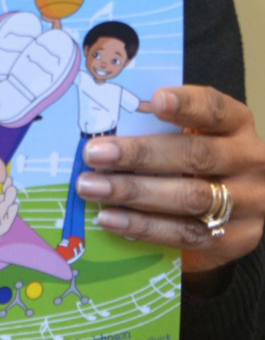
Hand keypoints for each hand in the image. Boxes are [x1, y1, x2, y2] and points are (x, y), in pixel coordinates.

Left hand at [76, 85, 264, 288]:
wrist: (229, 211)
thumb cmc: (194, 158)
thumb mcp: (189, 134)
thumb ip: (157, 127)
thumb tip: (103, 130)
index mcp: (236, 123)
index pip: (214, 109)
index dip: (186, 104)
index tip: (155, 100)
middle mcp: (248, 160)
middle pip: (195, 154)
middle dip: (140, 154)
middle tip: (94, 154)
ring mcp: (248, 202)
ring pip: (190, 197)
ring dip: (134, 192)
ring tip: (92, 188)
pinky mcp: (236, 239)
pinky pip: (186, 234)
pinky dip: (144, 226)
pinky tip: (111, 218)